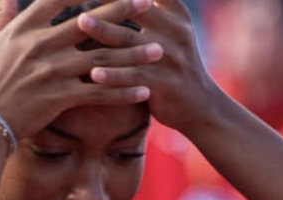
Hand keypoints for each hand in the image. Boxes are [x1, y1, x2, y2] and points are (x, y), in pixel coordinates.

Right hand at [0, 0, 165, 139]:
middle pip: (91, 22)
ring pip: (101, 59)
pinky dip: (122, 92)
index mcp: (25, 28)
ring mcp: (52, 72)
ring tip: (158, 50)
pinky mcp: (59, 99)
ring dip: (132, 55)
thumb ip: (1, 18)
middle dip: (123, 9)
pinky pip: (98, 94)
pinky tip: (143, 90)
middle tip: (149, 2)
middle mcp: (41, 45)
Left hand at [76, 0, 214, 134]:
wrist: (200, 106)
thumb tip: (123, 1)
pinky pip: (135, 78)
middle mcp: (176, 30)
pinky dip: (114, 76)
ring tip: (81, 21)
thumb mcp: (172, 32)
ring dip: (104, 30)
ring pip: (132, 41)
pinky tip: (94, 74)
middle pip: (137, 9)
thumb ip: (153, 12)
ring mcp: (171, 57)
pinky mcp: (165, 83)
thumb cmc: (176, 66)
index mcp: (176, 14)